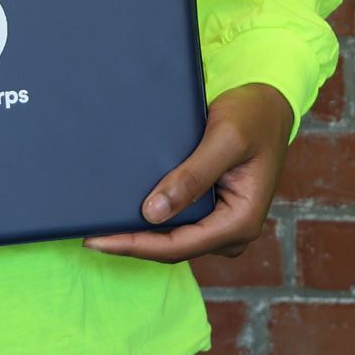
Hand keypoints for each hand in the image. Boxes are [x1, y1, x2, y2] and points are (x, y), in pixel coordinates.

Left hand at [86, 82, 294, 263]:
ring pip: (172, 239)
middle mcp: (233, 232)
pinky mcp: (212, 214)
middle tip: (86, 233)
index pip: (178, 245)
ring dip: (138, 233)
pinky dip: (150, 220)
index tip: (96, 239)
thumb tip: (152, 214)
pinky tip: (122, 212)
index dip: (134, 245)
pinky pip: (177, 224)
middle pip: (172, 248)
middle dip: (131, 242)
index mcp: (241, 221)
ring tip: (97, 223)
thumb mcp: (224, 139)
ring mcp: (222, 226)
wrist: (269, 106)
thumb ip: (192, 176)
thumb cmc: (253, 116)